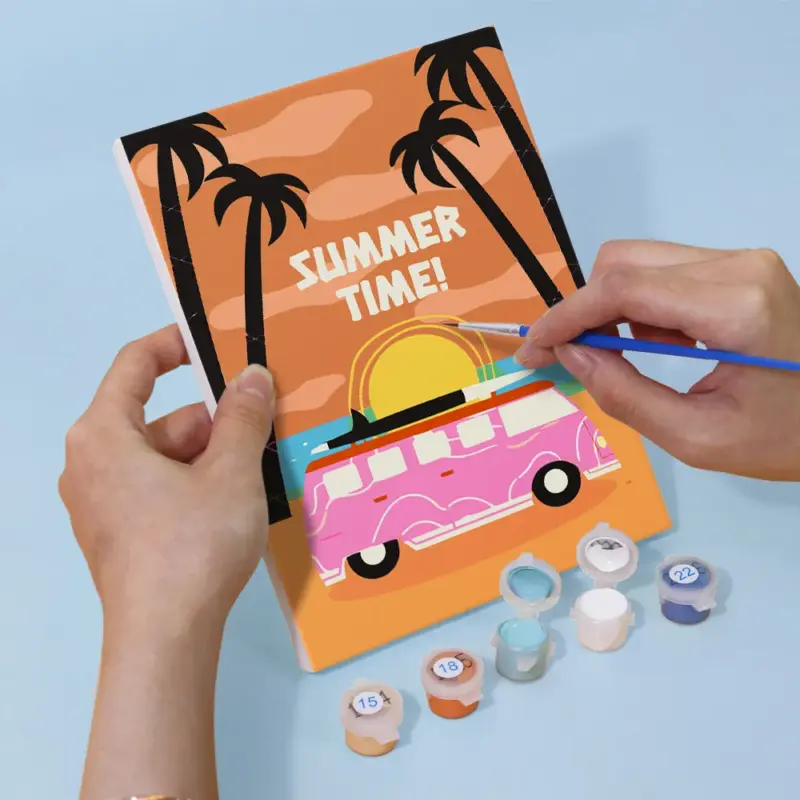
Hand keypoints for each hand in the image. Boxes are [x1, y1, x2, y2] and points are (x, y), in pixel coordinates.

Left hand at [59, 324, 274, 636]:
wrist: (165, 638)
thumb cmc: (192, 544)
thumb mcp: (229, 472)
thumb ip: (242, 416)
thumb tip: (252, 376)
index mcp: (104, 434)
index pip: (135, 365)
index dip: (176, 344)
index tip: (216, 341)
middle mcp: (90, 463)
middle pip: (158, 418)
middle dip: (211, 419)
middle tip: (263, 424)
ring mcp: (99, 502)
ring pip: (162, 456)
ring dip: (209, 455)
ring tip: (258, 468)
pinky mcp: (116, 533)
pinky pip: (156, 487)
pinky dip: (194, 483)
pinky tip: (233, 501)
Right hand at [515, 240, 799, 479]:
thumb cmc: (788, 439)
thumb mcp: (700, 439)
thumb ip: (625, 395)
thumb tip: (570, 355)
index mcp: (735, 308)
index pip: (623, 288)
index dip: (565, 316)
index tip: (533, 350)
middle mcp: (738, 266)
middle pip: (624, 263)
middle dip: (583, 310)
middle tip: (571, 359)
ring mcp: (743, 261)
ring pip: (639, 262)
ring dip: (611, 309)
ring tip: (625, 357)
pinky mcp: (742, 267)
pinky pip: (665, 272)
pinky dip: (640, 307)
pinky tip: (658, 344)